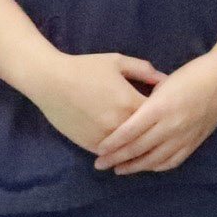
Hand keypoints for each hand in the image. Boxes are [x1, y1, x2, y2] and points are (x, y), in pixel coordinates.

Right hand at [27, 51, 161, 152]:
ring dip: (139, 148)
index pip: (159, 114)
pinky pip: (111, 154)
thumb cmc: (84, 68)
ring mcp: (104, 137)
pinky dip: (119, 153)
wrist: (49, 81)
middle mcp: (120, 123)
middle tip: (162, 133)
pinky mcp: (89, 144)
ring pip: (130, 149)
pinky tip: (127, 152)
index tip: (168, 111)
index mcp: (130, 102)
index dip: (165, 112)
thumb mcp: (117, 62)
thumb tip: (166, 80)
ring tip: (149, 147)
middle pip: (147, 135)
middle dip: (155, 133)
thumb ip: (143, 70)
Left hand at [92, 52, 216, 172]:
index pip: (129, 132)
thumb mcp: (163, 83)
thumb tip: (130, 118)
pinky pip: (174, 160)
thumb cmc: (191, 74)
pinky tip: (148, 167)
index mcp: (160, 108)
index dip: (112, 144)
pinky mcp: (195, 141)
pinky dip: (158, 166)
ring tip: (120, 169)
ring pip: (155, 159)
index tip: (98, 150)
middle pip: (138, 148)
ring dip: (135, 166)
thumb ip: (147, 103)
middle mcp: (171, 125)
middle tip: (100, 164)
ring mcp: (185, 136)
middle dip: (116, 159)